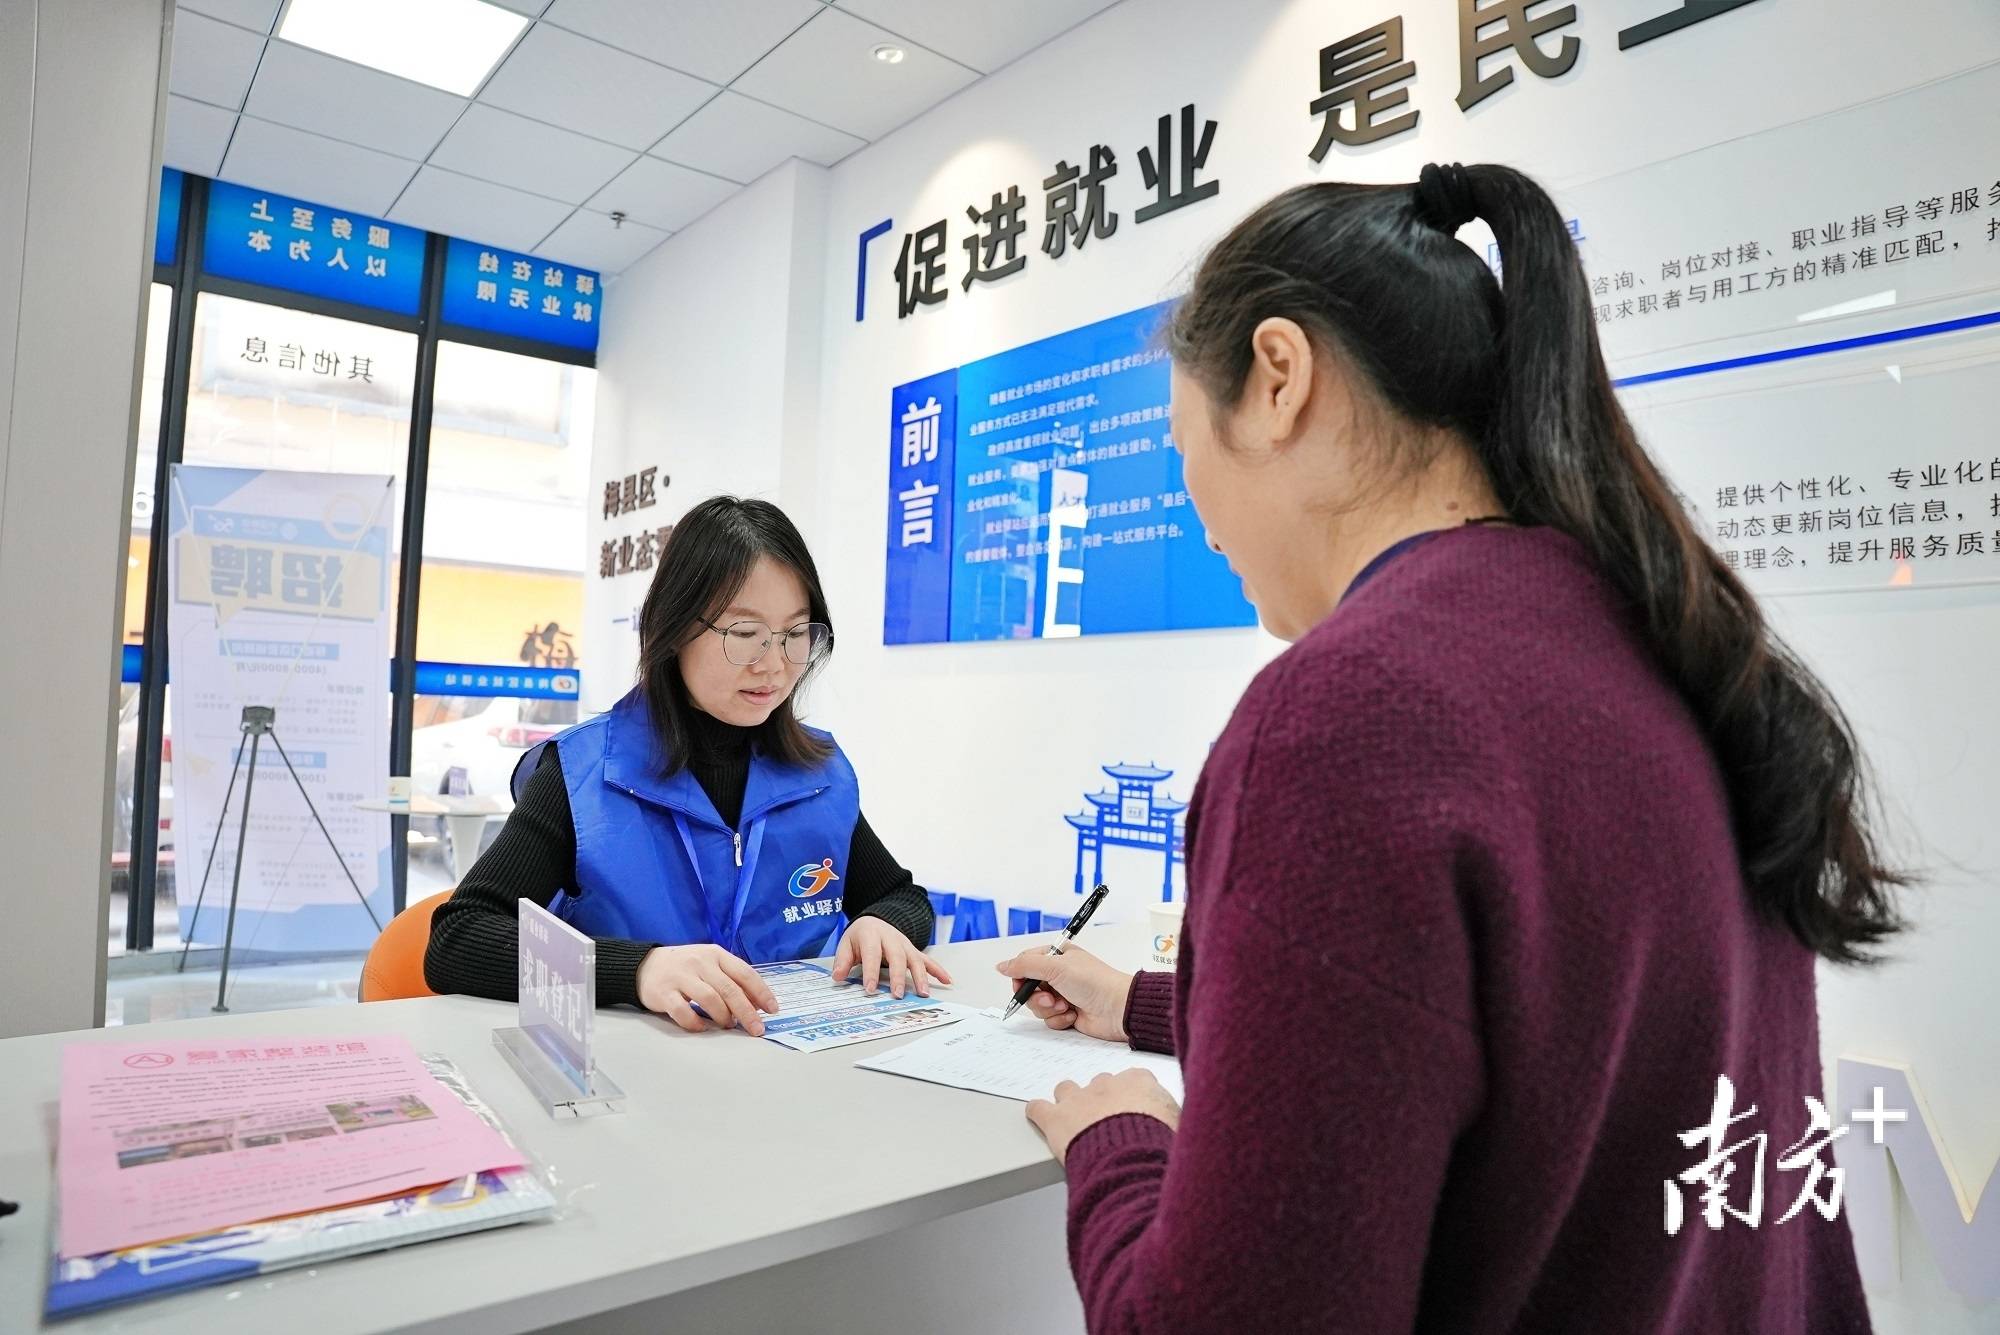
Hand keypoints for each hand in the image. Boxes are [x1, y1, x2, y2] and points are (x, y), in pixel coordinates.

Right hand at [636, 944, 780, 1035]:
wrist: (644, 965)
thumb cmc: (685, 967)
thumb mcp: (710, 965)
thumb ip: (731, 979)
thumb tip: (756, 1004)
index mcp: (716, 954)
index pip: (744, 973)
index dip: (761, 992)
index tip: (772, 1010)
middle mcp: (700, 963)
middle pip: (729, 989)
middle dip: (747, 1012)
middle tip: (757, 1029)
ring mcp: (681, 977)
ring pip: (710, 999)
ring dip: (723, 1016)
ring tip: (728, 1025)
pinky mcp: (664, 993)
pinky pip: (682, 1011)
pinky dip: (695, 1023)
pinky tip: (701, 1028)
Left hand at [830, 918, 953, 998]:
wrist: (875, 919)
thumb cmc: (860, 936)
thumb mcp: (846, 944)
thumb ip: (843, 960)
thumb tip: (837, 977)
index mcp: (871, 935)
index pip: (871, 954)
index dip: (871, 972)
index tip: (870, 989)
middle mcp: (891, 938)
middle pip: (896, 957)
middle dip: (898, 976)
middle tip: (898, 995)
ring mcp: (905, 944)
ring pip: (915, 959)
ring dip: (920, 976)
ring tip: (924, 993)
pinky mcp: (913, 950)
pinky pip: (928, 960)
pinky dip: (938, 970)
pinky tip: (947, 981)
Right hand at [994, 943, 1133, 1043]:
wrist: (1117, 1009)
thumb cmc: (1094, 981)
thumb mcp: (1055, 967)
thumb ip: (1024, 965)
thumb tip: (1001, 965)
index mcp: (1057, 956)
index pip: (1025, 963)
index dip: (1020, 975)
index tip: (1022, 984)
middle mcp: (1059, 975)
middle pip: (1028, 987)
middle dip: (1036, 996)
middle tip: (1050, 997)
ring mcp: (1063, 994)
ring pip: (1038, 1006)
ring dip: (1049, 1009)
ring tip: (1065, 1006)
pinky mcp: (1068, 1014)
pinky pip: (1050, 1020)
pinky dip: (1059, 1019)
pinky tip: (1073, 1015)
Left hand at [1026, 1069, 1180, 1163]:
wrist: (1131, 1159)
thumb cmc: (1158, 1145)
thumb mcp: (1180, 1126)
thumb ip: (1174, 1117)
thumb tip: (1185, 1125)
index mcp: (1138, 1082)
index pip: (1134, 1080)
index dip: (1132, 1096)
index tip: (1135, 1107)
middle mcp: (1106, 1084)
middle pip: (1100, 1084)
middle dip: (1101, 1099)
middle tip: (1106, 1120)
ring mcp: (1078, 1099)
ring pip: (1067, 1089)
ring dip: (1069, 1101)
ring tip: (1073, 1118)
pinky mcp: (1056, 1118)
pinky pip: (1038, 1108)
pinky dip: (1038, 1112)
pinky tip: (1039, 1116)